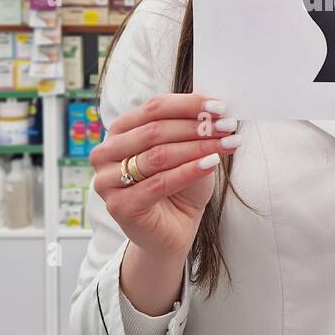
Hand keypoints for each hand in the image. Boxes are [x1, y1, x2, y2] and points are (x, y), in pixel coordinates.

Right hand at [90, 93, 241, 260]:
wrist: (173, 230)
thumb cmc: (179, 186)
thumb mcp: (187, 150)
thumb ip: (192, 128)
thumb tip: (215, 108)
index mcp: (120, 131)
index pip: (154, 108)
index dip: (189, 105)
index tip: (221, 106)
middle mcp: (106, 153)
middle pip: (155, 130)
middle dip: (196, 127)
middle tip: (228, 126)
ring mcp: (107, 181)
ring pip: (158, 156)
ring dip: (197, 147)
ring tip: (226, 144)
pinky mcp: (119, 206)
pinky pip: (159, 184)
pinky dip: (189, 171)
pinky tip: (212, 164)